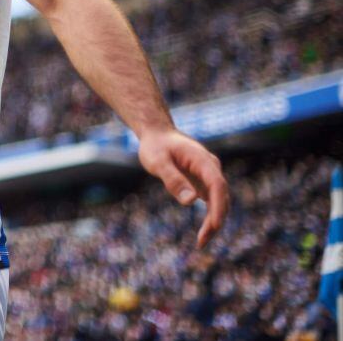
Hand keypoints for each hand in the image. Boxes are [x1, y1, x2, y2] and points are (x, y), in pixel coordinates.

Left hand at [137, 128, 229, 247]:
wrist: (158, 134)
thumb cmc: (155, 146)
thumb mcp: (157, 161)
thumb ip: (173, 179)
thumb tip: (191, 201)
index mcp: (203, 160)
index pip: (217, 185)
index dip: (218, 206)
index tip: (214, 225)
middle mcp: (211, 168)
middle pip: (221, 196)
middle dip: (216, 219)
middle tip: (202, 241)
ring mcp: (209, 175)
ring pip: (218, 201)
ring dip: (214, 221)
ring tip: (202, 242)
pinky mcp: (204, 182)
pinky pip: (212, 201)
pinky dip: (210, 216)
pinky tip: (204, 232)